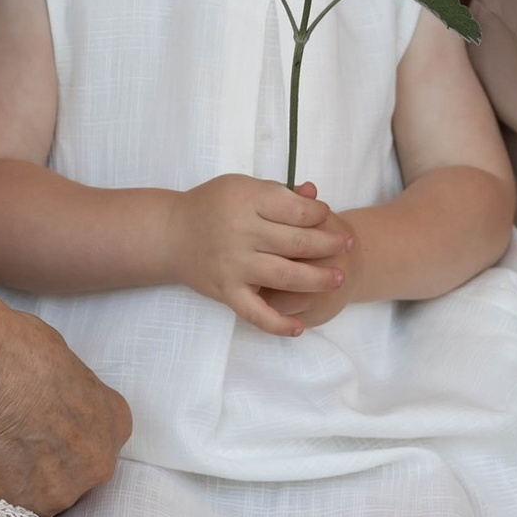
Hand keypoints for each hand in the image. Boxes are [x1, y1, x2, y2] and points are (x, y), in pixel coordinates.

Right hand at [0, 297, 132, 516]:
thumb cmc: (19, 352)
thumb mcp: (61, 359)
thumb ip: (68, 389)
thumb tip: (50, 390)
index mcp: (116, 421)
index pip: (101, 437)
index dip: (70, 431)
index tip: (47, 423)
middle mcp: (98, 463)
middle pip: (78, 471)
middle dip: (51, 459)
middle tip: (17, 437)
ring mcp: (62, 490)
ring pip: (45, 492)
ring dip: (23, 478)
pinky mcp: (22, 506)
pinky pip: (10, 502)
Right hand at [168, 175, 351, 337]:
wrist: (169, 234)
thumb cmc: (212, 206)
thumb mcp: (243, 188)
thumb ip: (279, 193)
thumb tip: (315, 196)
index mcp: (246, 201)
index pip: (296, 210)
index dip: (319, 213)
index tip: (327, 215)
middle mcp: (240, 233)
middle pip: (297, 241)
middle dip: (328, 243)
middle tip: (348, 245)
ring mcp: (233, 265)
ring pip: (285, 275)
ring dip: (317, 279)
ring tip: (338, 278)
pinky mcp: (226, 291)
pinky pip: (255, 313)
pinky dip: (277, 324)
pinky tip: (299, 328)